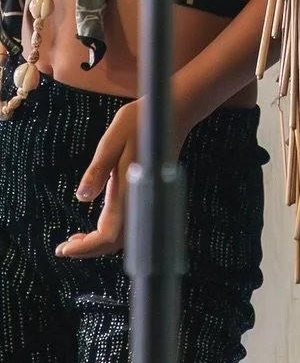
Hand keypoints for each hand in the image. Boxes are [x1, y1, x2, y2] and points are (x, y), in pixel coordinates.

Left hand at [56, 99, 144, 259]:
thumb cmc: (142, 121)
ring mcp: (146, 197)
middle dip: (89, 249)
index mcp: (130, 190)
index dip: (86, 248)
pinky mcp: (147, 193)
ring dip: (99, 242)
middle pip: (115, 241)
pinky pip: (129, 223)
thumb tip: (81, 198)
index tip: (64, 249)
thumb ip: (98, 169)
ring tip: (76, 240)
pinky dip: (111, 231)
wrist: (173, 112)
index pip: (108, 235)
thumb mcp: (113, 139)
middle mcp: (140, 198)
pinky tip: (99, 225)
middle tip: (64, 248)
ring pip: (123, 235)